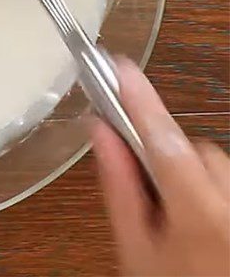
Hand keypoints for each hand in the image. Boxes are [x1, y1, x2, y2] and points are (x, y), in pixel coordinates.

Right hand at [92, 59, 229, 276]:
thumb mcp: (134, 250)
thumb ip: (119, 187)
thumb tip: (99, 130)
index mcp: (201, 216)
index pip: (164, 140)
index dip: (139, 99)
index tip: (119, 67)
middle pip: (197, 150)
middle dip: (169, 156)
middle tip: (146, 189)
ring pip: (219, 166)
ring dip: (194, 175)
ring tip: (177, 218)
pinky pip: (229, 182)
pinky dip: (213, 190)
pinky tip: (201, 223)